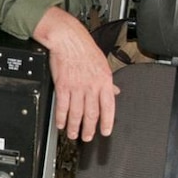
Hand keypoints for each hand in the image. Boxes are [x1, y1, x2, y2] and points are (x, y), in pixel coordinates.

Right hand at [32, 6, 119, 139]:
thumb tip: (116, 92)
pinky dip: (61, 117)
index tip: (105, 132)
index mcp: (104, 81)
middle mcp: (91, 86)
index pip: (108, 106)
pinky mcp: (63, 86)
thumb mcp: (103, 64)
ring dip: (74, 126)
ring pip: (76, 113)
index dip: (107, 122)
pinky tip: (61, 124)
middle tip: (87, 138)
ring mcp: (76, 87)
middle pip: (91, 113)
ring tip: (73, 134)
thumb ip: (108, 82)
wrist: (68, 40)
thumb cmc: (85, 49)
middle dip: (89, 128)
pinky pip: (62, 106)